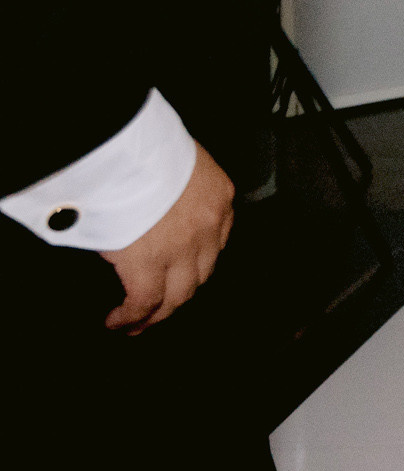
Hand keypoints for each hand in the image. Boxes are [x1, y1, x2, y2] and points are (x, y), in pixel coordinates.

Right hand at [98, 141, 232, 332]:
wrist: (125, 148)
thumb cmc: (144, 146)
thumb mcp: (178, 160)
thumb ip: (176, 187)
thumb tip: (158, 205)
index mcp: (219, 195)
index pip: (217, 240)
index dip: (198, 262)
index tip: (184, 272)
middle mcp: (210, 225)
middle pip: (201, 273)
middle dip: (181, 294)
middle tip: (163, 307)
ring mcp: (182, 247)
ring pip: (178, 295)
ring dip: (158, 314)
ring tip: (139, 324)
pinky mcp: (149, 263)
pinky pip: (144, 301)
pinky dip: (131, 316)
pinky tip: (118, 321)